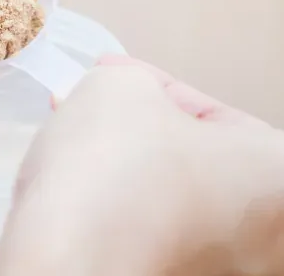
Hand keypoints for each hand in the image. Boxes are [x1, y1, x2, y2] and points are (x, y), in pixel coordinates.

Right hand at [0, 56, 283, 275]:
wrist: (65, 259)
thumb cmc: (110, 172)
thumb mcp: (119, 87)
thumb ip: (132, 80)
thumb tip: (122, 95)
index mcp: (276, 176)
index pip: (214, 112)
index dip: (152, 83)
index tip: (111, 73)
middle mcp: (263, 237)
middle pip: (194, 160)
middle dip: (137, 127)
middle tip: (92, 105)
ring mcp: (216, 269)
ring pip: (166, 198)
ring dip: (124, 164)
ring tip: (72, 140)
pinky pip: (143, 234)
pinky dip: (114, 206)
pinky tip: (74, 185)